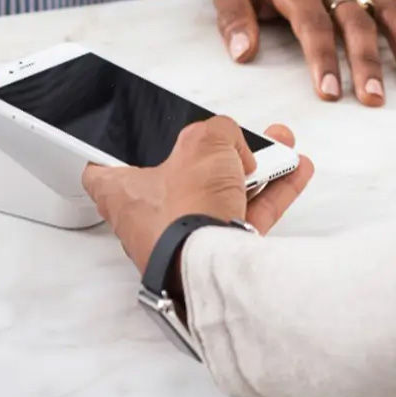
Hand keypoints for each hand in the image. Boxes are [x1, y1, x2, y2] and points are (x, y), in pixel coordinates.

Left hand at [82, 116, 314, 272]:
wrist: (211, 265)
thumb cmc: (185, 214)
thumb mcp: (202, 143)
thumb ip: (218, 131)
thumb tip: (233, 142)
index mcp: (122, 192)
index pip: (102, 170)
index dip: (112, 152)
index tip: (122, 141)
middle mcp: (150, 218)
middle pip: (181, 176)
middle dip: (218, 154)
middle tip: (236, 140)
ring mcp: (186, 235)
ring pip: (221, 194)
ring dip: (254, 170)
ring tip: (278, 148)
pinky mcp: (218, 251)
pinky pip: (247, 215)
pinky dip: (272, 194)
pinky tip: (293, 173)